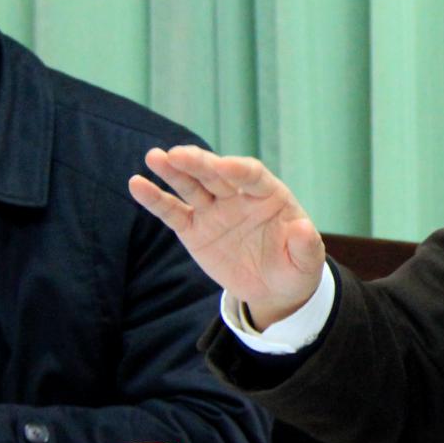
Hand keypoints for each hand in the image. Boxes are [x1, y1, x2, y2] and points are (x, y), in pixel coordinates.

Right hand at [129, 146, 326, 326]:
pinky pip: (172, 212)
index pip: (253, 175)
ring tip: (155, 158)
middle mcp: (238, 196)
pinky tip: (137, 184)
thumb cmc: (294, 268)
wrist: (273, 288)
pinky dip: (155, 199)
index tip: (225, 166)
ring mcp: (214, 210)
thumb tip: (302, 228)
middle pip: (216, 174)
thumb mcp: (306, 263)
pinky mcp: (194, 229)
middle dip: (199, 163)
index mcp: (269, 196)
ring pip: (191, 186)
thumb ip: (306, 245)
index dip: (239, 169)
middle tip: (178, 154)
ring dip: (173, 172)